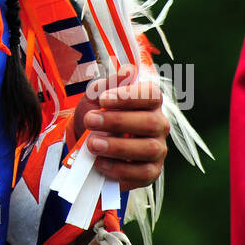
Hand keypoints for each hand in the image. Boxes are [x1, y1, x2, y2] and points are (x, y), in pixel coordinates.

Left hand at [68, 64, 168, 190]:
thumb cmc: (96, 114)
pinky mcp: (151, 171)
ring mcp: (158, 149)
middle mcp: (159, 124)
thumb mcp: (95, 96)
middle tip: (91, 121)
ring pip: (149, 148)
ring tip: (92, 144)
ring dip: (118, 146)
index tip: (103, 99)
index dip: (129, 96)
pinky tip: (101, 163)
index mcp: (149, 101)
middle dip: (118, 121)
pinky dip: (121, 169)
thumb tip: (127, 71)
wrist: (86, 143)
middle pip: (150, 122)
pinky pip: (144, 173)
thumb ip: (108, 84)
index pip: (151, 94)